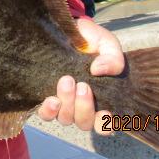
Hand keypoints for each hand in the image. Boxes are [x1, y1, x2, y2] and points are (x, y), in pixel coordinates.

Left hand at [37, 18, 124, 133]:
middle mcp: (83, 107)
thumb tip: (98, 70)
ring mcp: (65, 104)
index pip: (105, 125)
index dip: (105, 124)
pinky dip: (49, 111)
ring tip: (66, 81)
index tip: (104, 111)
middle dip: (84, 107)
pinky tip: (51, 99)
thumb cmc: (93, 42)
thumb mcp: (108, 45)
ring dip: (67, 103)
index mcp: (103, 100)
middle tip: (82, 85)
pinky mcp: (48, 97)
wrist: (72, 32)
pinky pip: (46, 114)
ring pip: (66, 119)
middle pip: (84, 123)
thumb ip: (112, 58)